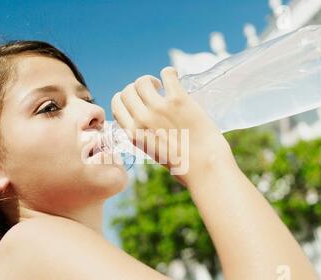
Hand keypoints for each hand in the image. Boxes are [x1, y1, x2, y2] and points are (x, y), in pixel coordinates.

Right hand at [111, 66, 234, 185]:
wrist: (204, 166)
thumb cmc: (182, 164)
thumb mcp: (152, 152)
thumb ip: (144, 136)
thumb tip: (146, 120)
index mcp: (132, 134)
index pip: (116, 105)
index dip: (124, 98)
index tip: (136, 99)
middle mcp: (141, 120)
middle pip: (128, 91)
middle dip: (137, 88)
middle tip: (152, 92)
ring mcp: (158, 108)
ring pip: (143, 81)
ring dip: (151, 80)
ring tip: (162, 86)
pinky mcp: (177, 100)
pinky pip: (167, 74)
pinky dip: (169, 73)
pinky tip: (174, 77)